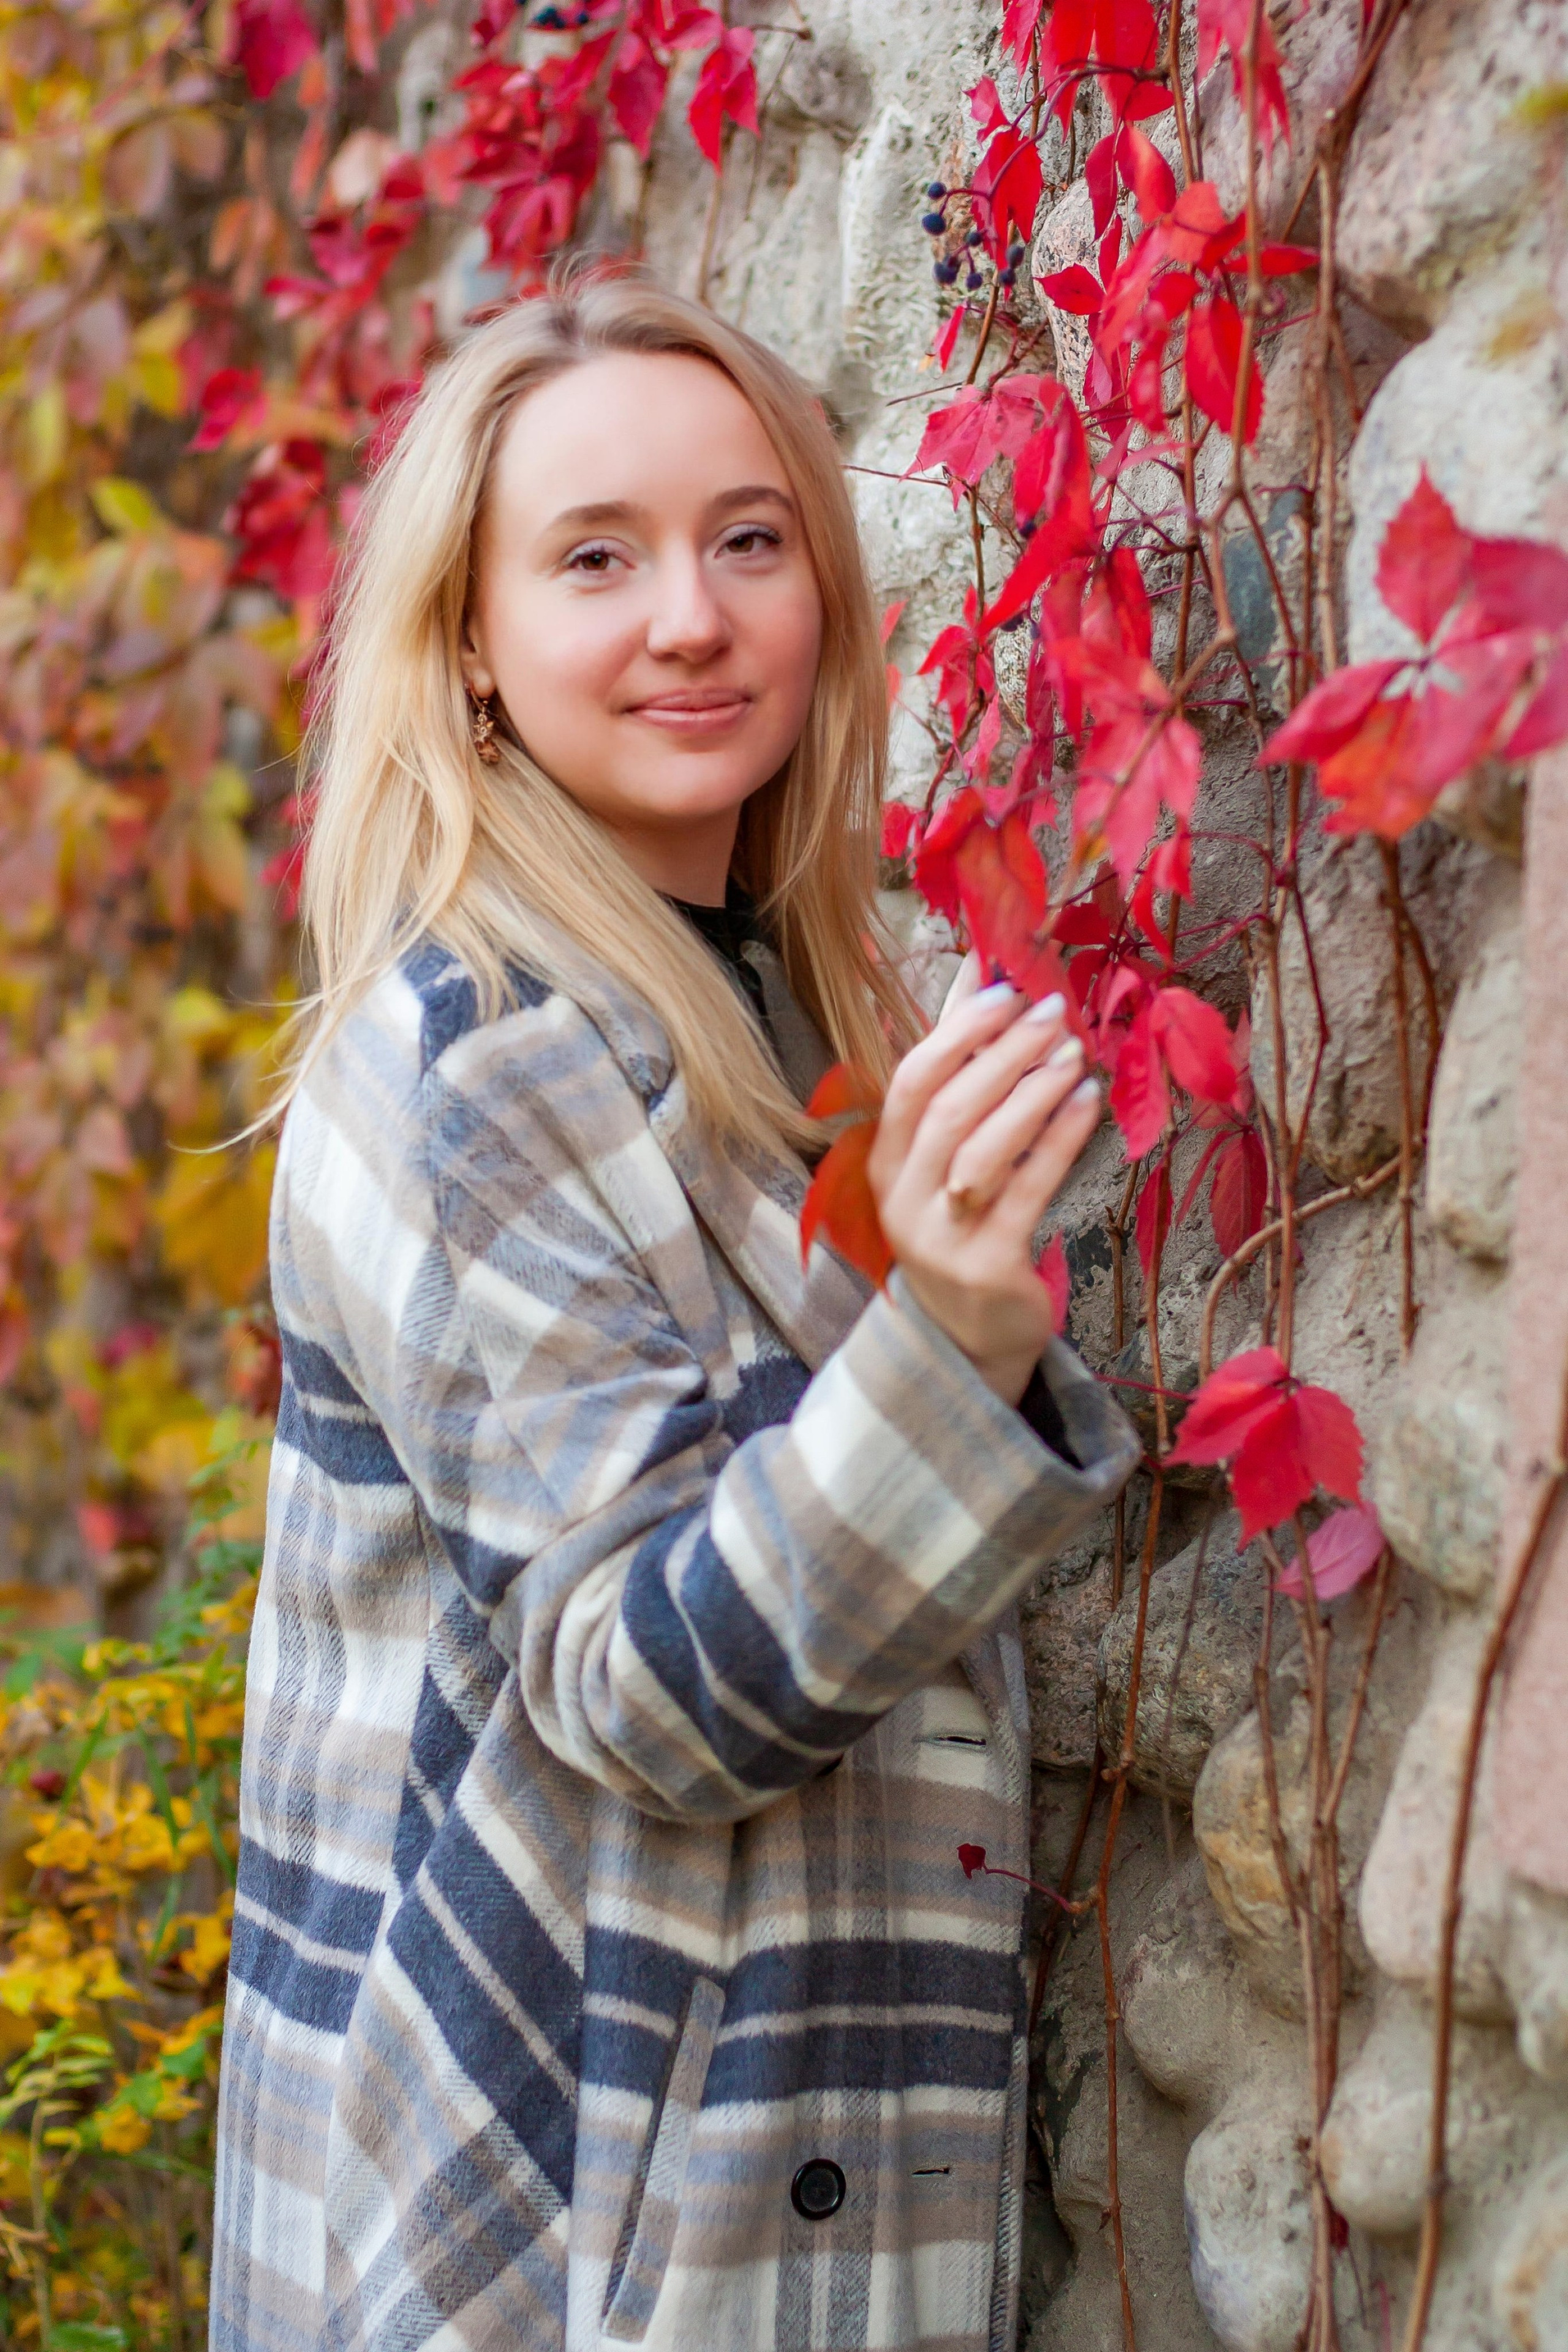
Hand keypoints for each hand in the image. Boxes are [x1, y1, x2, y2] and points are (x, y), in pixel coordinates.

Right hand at [866, 977, 1099, 1405]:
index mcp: (885, 1163)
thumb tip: (982, 984)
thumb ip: (959, 1081)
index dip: (955, 1030)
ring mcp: (941, 1234)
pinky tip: (1087, 1103)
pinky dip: (1059, 1140)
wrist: (968, 1338)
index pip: (909, 1082)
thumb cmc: (963, 1230)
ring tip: (1073, 1052)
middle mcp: (902, 1198)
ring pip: (984, 1147)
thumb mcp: (944, 1163)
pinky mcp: (987, 1263)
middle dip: (1003, 1052)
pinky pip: (1026, 1189)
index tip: (1002, 988)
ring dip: (1033, 1091)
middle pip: (949, 1108)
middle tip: (1050, 1011)